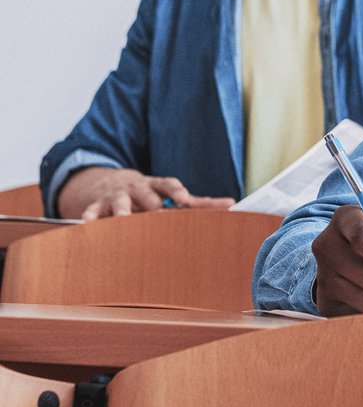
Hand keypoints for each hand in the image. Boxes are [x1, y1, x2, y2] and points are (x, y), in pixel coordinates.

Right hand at [57, 167, 234, 219]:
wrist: (110, 182)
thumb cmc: (150, 194)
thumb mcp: (171, 195)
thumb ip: (199, 202)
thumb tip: (231, 204)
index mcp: (158, 187)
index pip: (170, 185)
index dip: (177, 191)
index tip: (184, 200)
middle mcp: (139, 189)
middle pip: (146, 196)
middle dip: (151, 206)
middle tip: (158, 216)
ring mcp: (118, 195)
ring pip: (120, 202)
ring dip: (122, 210)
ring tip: (124, 219)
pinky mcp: (98, 204)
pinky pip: (93, 209)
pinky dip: (89, 216)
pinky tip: (86, 224)